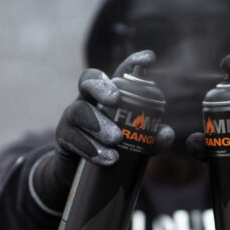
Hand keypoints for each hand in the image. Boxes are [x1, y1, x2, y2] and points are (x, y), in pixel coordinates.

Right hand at [32, 50, 174, 211]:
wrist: (81, 169)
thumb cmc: (113, 147)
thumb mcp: (135, 141)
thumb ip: (151, 137)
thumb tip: (166, 134)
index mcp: (109, 94)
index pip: (119, 73)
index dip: (133, 64)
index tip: (149, 59)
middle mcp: (88, 99)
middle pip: (89, 81)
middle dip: (102, 87)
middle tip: (116, 100)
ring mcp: (72, 116)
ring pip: (79, 111)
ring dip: (99, 124)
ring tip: (117, 139)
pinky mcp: (63, 137)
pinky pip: (73, 138)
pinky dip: (91, 148)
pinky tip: (107, 158)